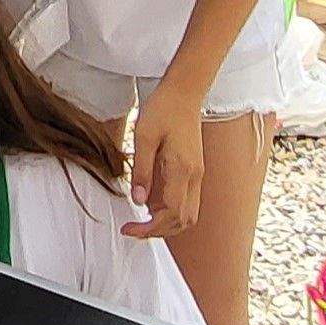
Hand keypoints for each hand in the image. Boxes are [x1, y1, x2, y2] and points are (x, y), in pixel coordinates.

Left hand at [123, 82, 206, 240]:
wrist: (184, 92)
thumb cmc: (163, 109)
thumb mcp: (143, 136)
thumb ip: (142, 170)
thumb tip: (138, 201)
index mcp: (182, 169)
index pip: (169, 214)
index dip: (148, 228)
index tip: (128, 228)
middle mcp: (194, 177)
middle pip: (182, 221)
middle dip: (158, 231)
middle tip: (133, 229)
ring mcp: (197, 174)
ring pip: (188, 215)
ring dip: (167, 224)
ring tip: (141, 220)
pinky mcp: (195, 171)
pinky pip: (187, 202)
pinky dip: (171, 212)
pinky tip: (151, 204)